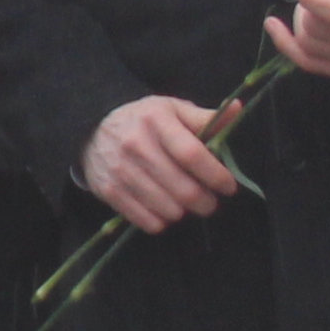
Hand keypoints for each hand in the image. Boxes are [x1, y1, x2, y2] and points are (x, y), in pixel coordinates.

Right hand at [80, 96, 237, 233]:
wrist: (92, 127)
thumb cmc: (143, 120)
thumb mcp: (172, 109)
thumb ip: (205, 116)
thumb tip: (237, 110)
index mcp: (156, 120)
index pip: (192, 155)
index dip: (216, 175)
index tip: (228, 186)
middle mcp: (136, 145)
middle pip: (183, 189)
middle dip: (206, 202)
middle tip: (210, 202)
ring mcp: (120, 170)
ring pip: (168, 209)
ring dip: (184, 211)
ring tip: (184, 203)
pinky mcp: (108, 190)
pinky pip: (146, 221)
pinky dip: (161, 220)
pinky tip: (163, 208)